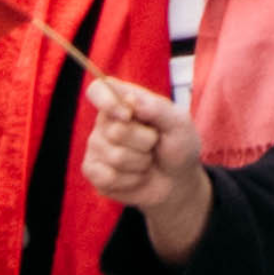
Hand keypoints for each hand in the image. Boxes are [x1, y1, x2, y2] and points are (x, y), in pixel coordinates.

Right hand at [79, 72, 215, 256]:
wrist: (177, 184)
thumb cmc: (179, 148)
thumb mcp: (179, 124)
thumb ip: (157, 108)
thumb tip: (129, 100)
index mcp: (122, 102)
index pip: (99, 90)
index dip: (107, 101)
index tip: (127, 114)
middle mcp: (104, 122)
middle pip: (111, 129)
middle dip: (142, 142)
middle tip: (154, 147)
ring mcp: (95, 148)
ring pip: (111, 156)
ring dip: (138, 164)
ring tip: (148, 163)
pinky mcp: (94, 173)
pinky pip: (104, 177)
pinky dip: (128, 181)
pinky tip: (136, 179)